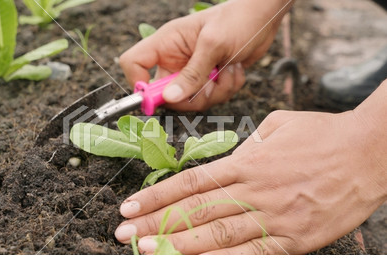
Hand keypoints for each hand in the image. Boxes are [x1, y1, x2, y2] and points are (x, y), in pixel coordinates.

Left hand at [115, 90, 386, 253]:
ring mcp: (273, 217)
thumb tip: (227, 157)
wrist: (368, 153)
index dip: (157, 195)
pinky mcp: (294, 239)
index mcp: (246, 163)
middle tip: (125, 233)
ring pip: (217, 235)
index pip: (191, 182)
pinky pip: (252, 254)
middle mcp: (254, 191)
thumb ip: (247, 143)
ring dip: (179, 245)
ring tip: (147, 251)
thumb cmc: (323, 135)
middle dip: (156, 223)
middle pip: (196, 211)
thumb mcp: (278, 125)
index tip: (131, 205)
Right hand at [120, 0, 291, 111]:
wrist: (263, 18)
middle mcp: (174, 59)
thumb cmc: (237, 20)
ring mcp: (191, 71)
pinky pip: (210, 98)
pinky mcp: (207, 79)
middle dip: (192, 95)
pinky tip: (235, 70)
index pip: (134, 63)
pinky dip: (226, 89)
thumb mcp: (213, 45)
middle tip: (211, 82)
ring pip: (191, 100)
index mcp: (166, 43)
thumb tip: (169, 98)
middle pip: (166, 94)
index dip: (139, 84)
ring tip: (229, 70)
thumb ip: (192, 74)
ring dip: (216, 91)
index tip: (160, 95)